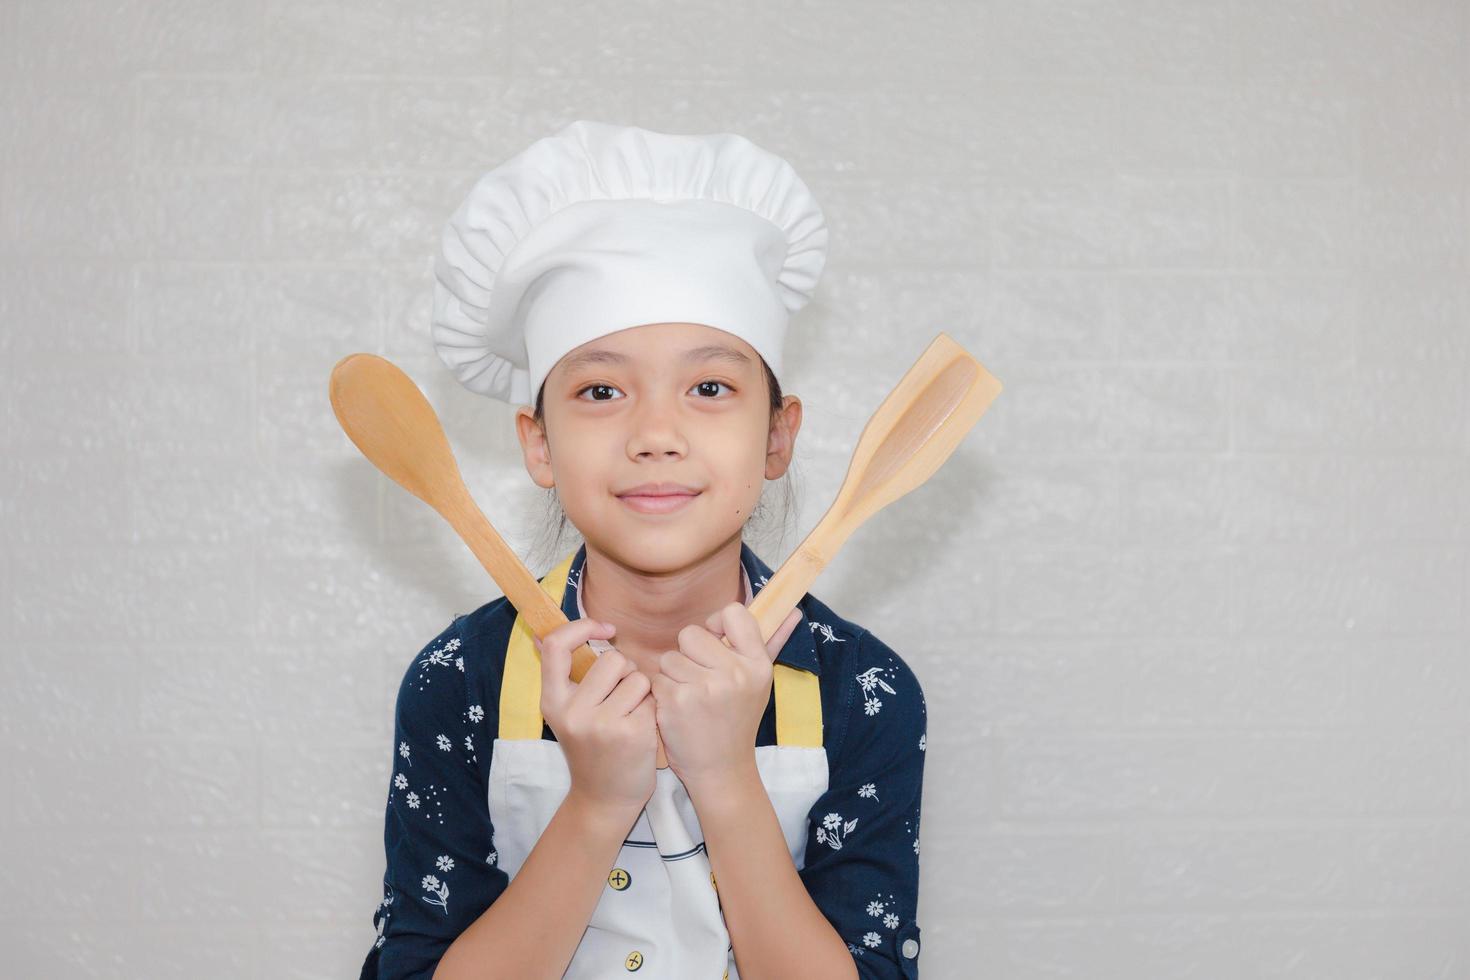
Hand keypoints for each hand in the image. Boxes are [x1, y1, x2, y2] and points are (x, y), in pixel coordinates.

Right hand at [535, 617, 657, 816]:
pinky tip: (642, 731)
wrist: (604, 799)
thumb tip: (542, 632)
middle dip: (626, 671)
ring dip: (642, 692)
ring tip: (631, 714)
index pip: (557, 646)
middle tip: (622, 696)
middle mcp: (573, 712)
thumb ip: (563, 675)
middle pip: (613, 659)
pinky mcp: (632, 734)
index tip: (605, 629)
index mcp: (553, 702)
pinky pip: (653, 699)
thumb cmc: (591, 748)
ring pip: (638, 678)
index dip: (582, 626)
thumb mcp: (565, 713)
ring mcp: (603, 724)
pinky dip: (653, 710)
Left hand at [649, 603, 802, 792]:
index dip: (716, 624)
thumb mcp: (761, 683)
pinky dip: (661, 693)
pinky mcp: (677, 701)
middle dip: (688, 655)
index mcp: (757, 665)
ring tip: (689, 697)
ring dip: (673, 676)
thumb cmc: (738, 720)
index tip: (714, 643)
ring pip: (669, 657)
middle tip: (699, 680)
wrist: (722, 768)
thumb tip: (793, 611)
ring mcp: (705, 688)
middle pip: (690, 633)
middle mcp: (735, 673)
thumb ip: (773, 643)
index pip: (733, 613)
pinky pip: (657, 678)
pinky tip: (677, 710)